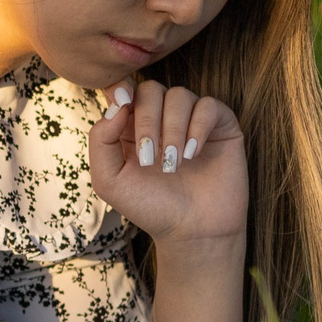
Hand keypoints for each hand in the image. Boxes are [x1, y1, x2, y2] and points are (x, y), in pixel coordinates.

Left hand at [86, 79, 246, 247]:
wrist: (191, 231)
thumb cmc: (149, 206)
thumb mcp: (109, 179)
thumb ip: (100, 140)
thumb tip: (117, 105)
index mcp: (130, 125)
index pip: (124, 90)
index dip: (121, 91)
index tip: (122, 106)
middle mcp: (161, 117)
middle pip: (150, 90)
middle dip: (147, 121)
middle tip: (149, 158)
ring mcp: (191, 119)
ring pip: (179, 95)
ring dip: (172, 129)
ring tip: (172, 164)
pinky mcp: (220, 125)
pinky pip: (209, 105)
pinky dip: (198, 127)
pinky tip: (193, 155)